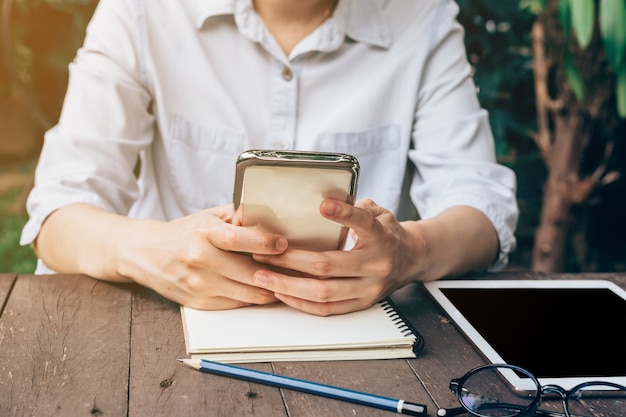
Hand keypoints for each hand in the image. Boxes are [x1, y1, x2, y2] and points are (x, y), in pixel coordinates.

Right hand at [120, 204, 288, 309]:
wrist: (146, 254)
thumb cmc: (185, 232)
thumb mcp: (210, 216)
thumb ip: (240, 215)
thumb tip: (273, 217)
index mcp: (203, 233)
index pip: (238, 239)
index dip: (265, 243)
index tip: (282, 244)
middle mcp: (200, 260)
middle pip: (249, 273)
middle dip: (277, 272)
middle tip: (296, 268)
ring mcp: (199, 285)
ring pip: (248, 293)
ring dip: (271, 289)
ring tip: (285, 280)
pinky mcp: (200, 303)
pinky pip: (238, 303)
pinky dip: (254, 297)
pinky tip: (263, 288)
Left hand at [251, 199, 422, 315]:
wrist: (412, 259)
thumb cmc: (386, 233)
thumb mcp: (378, 212)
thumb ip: (354, 205)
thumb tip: (321, 196)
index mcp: (382, 236)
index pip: (363, 223)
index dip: (344, 214)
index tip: (323, 205)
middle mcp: (376, 264)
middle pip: (328, 265)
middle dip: (290, 259)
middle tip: (263, 252)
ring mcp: (369, 288)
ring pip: (323, 292)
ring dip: (288, 285)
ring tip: (263, 277)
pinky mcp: (361, 304)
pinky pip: (327, 309)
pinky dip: (300, 302)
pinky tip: (281, 293)